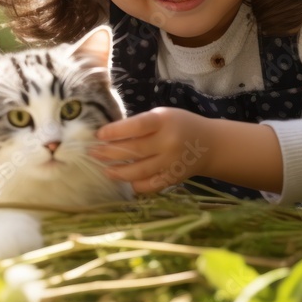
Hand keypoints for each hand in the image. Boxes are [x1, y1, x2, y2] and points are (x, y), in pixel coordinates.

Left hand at [89, 107, 212, 193]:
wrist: (209, 144)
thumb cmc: (179, 125)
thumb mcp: (162, 116)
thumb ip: (140, 125)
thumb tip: (108, 136)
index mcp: (164, 121)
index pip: (136, 127)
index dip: (115, 132)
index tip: (98, 135)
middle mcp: (168, 142)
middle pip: (134, 150)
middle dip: (109, 153)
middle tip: (92, 154)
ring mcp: (171, 162)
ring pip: (139, 171)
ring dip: (118, 172)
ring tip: (105, 170)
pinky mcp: (173, 178)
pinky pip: (150, 185)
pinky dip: (135, 185)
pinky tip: (125, 180)